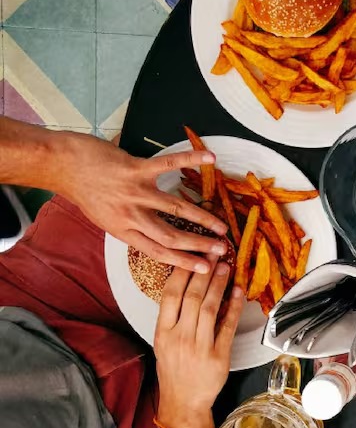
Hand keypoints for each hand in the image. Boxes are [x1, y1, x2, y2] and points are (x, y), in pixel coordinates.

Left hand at [57, 131, 227, 272]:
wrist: (62, 165)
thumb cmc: (84, 191)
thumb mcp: (104, 218)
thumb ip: (129, 226)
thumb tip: (154, 234)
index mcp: (123, 231)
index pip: (158, 252)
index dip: (183, 262)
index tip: (204, 268)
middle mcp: (130, 215)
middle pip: (171, 236)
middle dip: (199, 245)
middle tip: (221, 249)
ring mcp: (134, 192)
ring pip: (175, 208)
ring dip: (202, 218)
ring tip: (222, 225)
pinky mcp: (135, 169)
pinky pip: (168, 164)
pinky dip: (191, 159)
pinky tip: (210, 158)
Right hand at [154, 258, 244, 427]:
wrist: (183, 402)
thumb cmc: (174, 369)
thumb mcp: (164, 342)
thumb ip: (173, 316)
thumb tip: (188, 285)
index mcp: (163, 332)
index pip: (170, 295)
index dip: (182, 272)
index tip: (191, 255)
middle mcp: (180, 337)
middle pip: (192, 297)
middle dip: (204, 272)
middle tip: (213, 253)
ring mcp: (200, 346)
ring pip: (210, 308)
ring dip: (219, 284)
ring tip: (225, 267)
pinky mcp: (219, 356)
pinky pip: (228, 326)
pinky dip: (234, 307)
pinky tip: (239, 292)